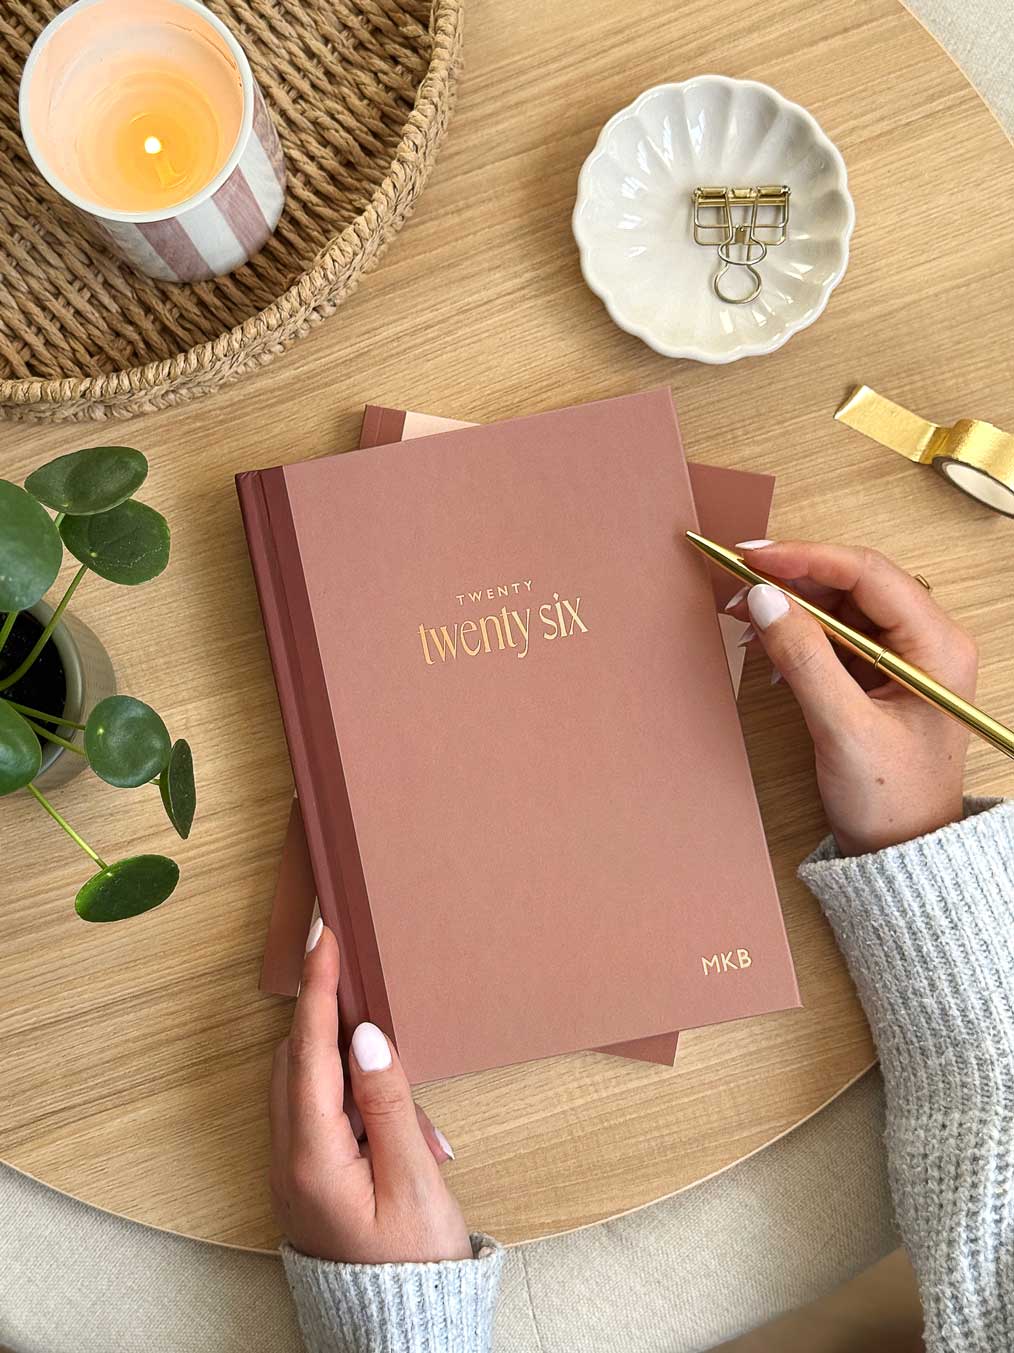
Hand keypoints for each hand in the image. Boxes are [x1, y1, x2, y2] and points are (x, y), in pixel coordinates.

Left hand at [270, 921, 471, 1263]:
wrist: (400, 1336)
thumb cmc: (414, 1263)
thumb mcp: (412, 1178)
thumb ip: (388, 1101)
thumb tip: (365, 1034)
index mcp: (311, 1156)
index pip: (308, 1049)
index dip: (316, 988)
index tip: (324, 937)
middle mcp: (288, 1160)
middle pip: (296, 1060)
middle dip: (324, 1013)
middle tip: (356, 972)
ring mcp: (294, 1173)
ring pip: (310, 1087)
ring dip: (349, 1065)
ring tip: (406, 1086)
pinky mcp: (309, 1182)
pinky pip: (322, 1118)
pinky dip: (355, 1101)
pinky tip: (405, 1126)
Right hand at [729, 541, 977, 855]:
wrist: (901, 853)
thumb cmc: (891, 800)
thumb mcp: (842, 729)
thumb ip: (803, 658)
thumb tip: (764, 598)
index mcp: (937, 646)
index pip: (869, 574)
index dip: (807, 558)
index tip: (754, 559)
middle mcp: (927, 641)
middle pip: (853, 582)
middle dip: (792, 579)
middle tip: (738, 582)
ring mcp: (903, 657)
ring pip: (841, 605)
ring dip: (791, 604)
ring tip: (744, 612)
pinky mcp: (879, 674)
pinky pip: (835, 634)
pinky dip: (797, 631)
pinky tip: (767, 643)